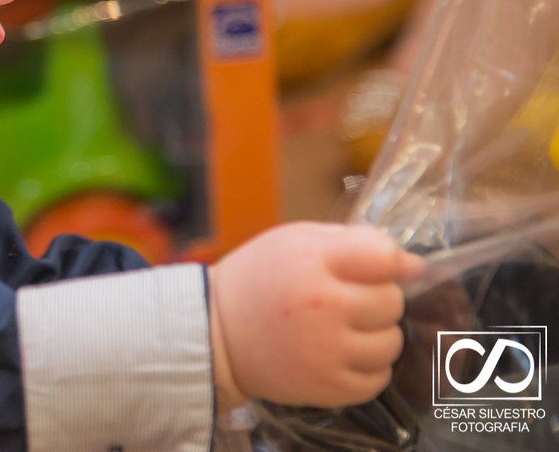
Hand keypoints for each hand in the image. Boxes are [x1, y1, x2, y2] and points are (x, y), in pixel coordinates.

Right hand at [208, 222, 424, 409]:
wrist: (213, 333)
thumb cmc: (258, 279)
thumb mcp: (295, 241)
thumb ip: (355, 244)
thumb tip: (416, 266)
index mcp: (311, 260)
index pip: (384, 256)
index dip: (384, 262)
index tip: (367, 268)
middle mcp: (322, 304)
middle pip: (392, 301)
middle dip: (375, 299)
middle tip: (343, 300)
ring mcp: (326, 350)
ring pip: (392, 343)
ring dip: (375, 335)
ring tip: (341, 329)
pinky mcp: (327, 387)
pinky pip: (379, 379)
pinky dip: (367, 368)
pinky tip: (340, 354)